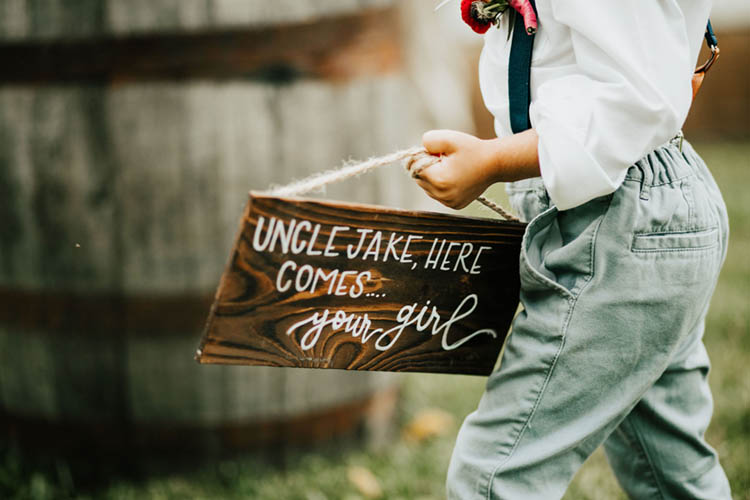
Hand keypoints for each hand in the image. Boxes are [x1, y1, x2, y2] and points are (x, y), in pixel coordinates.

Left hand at [407, 129, 540, 209]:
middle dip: (426, 167)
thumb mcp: (449, 138)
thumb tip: (420, 149)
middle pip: (419, 179)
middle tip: (444, 158)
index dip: (422, 157)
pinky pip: (438, 194)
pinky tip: (455, 176)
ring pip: (427, 188)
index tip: (436, 151)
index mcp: (439, 180)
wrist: (495, 164)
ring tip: (451, 167)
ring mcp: (449, 202)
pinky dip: (441, 185)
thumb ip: (429, 140)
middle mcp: (442, 195)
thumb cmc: (473, 150)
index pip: (415, 168)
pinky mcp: (455, 205)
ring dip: (433, 177)